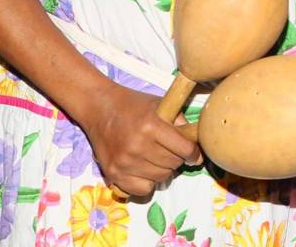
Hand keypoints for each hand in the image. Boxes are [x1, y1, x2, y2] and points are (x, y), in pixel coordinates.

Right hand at [80, 83, 200, 197]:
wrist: (99, 108)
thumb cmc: (133, 105)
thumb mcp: (160, 105)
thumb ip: (179, 123)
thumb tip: (196, 147)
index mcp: (151, 126)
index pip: (184, 149)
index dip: (193, 153)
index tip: (193, 154)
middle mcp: (137, 146)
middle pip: (173, 164)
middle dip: (177, 158)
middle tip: (170, 150)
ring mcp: (124, 162)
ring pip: (161, 177)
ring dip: (163, 169)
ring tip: (155, 157)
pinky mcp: (113, 174)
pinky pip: (143, 190)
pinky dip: (147, 183)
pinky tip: (144, 170)